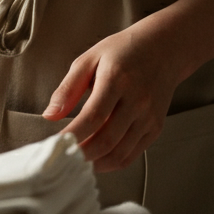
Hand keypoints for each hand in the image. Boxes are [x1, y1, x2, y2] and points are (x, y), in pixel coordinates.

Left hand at [43, 23, 181, 172]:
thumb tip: (50, 115)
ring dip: (95, 163)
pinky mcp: (155, 127)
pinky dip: (112, 162)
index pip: (92, 117)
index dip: (72, 135)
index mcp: (117, 81)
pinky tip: (95, 161)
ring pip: (120, 152)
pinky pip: (133, 153)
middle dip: (81, 154)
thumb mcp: (88, 60)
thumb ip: (67, 88)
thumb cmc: (123, 52)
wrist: (164, 49)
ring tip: (74, 164)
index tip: (54, 145)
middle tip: (61, 160)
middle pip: (106, 139)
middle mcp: (137, 101)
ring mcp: (149, 116)